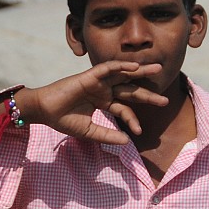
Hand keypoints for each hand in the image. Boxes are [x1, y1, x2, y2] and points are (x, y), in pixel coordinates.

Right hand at [23, 61, 167, 143]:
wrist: (44, 112)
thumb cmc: (63, 120)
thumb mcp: (89, 131)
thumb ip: (108, 135)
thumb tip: (128, 141)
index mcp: (103, 102)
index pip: (124, 108)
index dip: (133, 119)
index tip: (139, 131)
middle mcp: (103, 90)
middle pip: (130, 90)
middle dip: (147, 94)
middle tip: (165, 99)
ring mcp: (97, 82)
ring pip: (123, 75)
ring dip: (140, 71)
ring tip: (157, 69)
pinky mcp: (89, 75)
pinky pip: (108, 68)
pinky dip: (121, 66)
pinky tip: (134, 67)